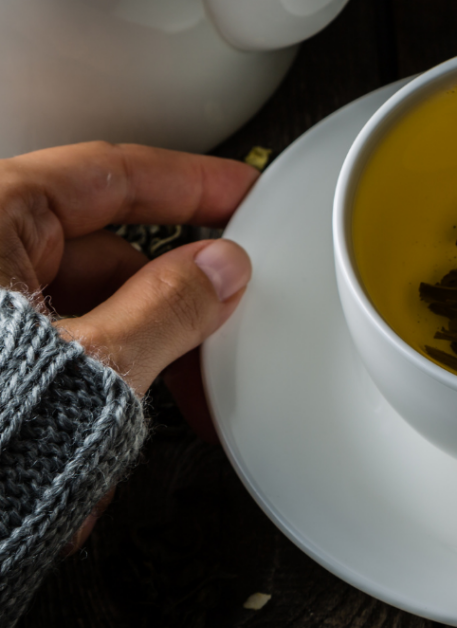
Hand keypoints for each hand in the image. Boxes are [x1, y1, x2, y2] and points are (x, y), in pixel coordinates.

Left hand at [0, 142, 257, 536]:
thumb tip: (218, 273)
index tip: (239, 192)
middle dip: (165, 312)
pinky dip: (77, 397)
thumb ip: (168, 308)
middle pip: (103, 259)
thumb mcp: (89, 365)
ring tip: (135, 428)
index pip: (112, 175)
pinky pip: (45, 361)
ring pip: (79, 318)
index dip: (191, 183)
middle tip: (218, 340)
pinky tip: (87, 452)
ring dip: (122, 372)